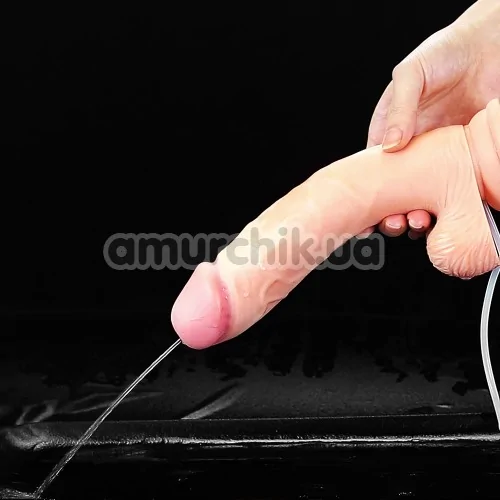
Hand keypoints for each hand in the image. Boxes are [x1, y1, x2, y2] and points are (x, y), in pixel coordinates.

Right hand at [364, 0, 499, 238]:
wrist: (489, 45)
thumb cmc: (442, 54)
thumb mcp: (410, 76)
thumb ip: (398, 110)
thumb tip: (389, 147)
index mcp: (391, 131)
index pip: (374, 169)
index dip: (369, 194)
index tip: (367, 216)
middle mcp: (413, 148)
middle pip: (397, 189)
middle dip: (393, 210)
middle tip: (396, 223)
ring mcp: (440, 156)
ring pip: (424, 193)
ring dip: (419, 212)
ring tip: (419, 222)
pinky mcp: (466, 157)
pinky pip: (456, 184)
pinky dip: (450, 202)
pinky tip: (447, 210)